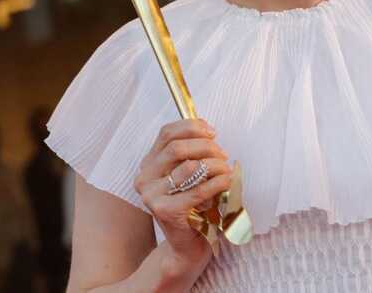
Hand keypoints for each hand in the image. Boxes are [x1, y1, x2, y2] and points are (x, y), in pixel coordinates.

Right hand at [133, 119, 231, 278]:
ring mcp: (152, 195)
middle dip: (205, 146)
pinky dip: (216, 182)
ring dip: (214, 164)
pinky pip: (197, 190)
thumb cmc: (192, 205)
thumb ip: (191, 152)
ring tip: (226, 168)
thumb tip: (207, 129)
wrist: (186, 245)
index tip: (212, 132)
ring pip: (188, 166)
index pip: (166, 133)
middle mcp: (145, 177)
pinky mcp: (165, 211)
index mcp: (148, 163)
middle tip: (222, 153)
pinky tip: (227, 180)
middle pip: (176, 147)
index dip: (191, 127)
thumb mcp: (188, 174)